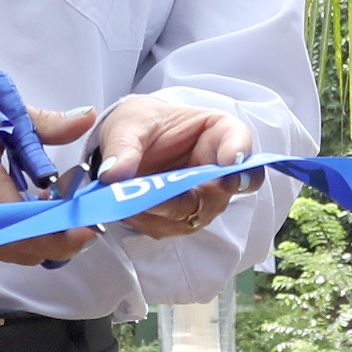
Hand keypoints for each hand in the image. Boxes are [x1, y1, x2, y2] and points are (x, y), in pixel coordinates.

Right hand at [0, 76, 101, 267]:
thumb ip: (41, 122)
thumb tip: (84, 119)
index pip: (27, 223)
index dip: (61, 232)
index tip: (87, 224)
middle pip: (18, 249)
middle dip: (55, 243)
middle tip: (80, 224)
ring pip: (3, 252)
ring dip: (34, 243)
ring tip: (57, 219)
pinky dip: (11, 239)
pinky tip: (25, 217)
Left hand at [83, 92, 255, 242]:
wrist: (129, 145)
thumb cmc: (139, 125)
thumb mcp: (127, 125)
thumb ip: (122, 147)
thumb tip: (113, 176)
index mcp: (218, 132)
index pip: (239, 141)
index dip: (239, 152)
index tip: (230, 161)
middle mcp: (220, 170)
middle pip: (225, 187)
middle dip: (200, 193)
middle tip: (173, 195)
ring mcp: (206, 199)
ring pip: (196, 213)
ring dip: (163, 210)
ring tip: (131, 200)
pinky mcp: (183, 220)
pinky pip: (169, 226)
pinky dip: (146, 220)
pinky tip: (126, 206)